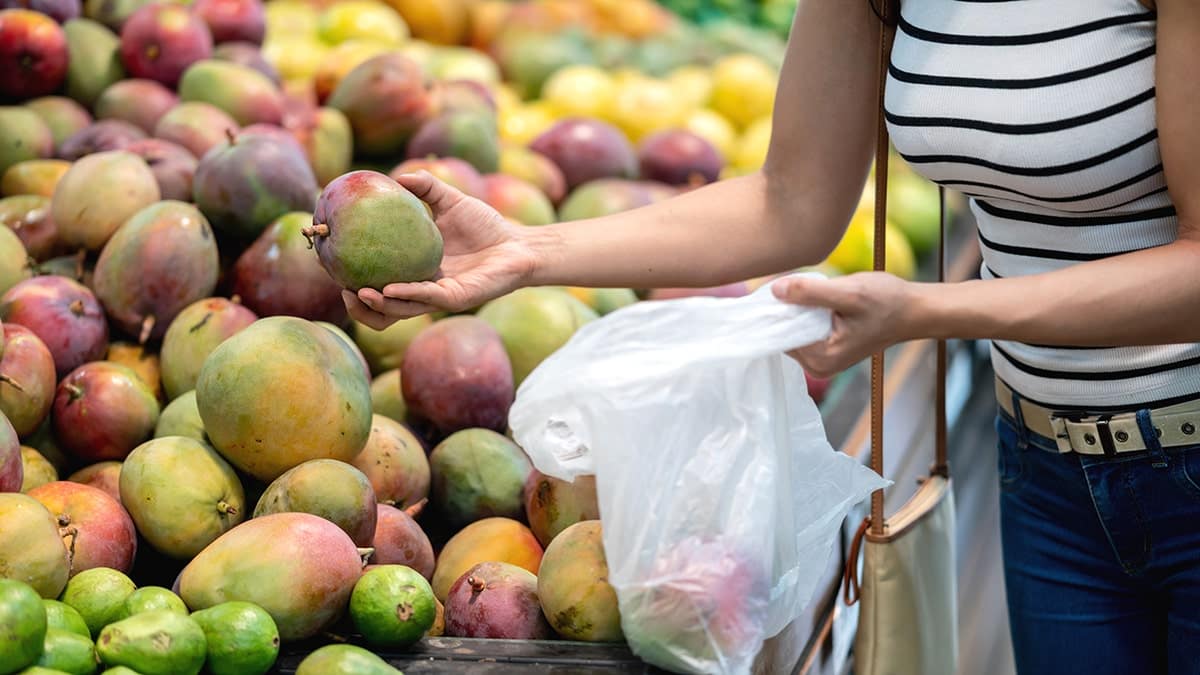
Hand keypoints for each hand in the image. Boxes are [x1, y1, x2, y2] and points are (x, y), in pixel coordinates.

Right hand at [344, 171, 542, 329]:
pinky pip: (426, 300)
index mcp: (415, 269)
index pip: (377, 280)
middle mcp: (423, 288)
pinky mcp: (457, 299)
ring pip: (401, 310)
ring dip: (377, 304)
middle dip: (358, 304)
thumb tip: (397, 176)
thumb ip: (426, 187)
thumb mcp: (450, 201)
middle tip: (342, 286)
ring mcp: (439, 296)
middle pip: (383, 307)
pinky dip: (406, 294)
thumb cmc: (486, 226)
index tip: (333, 263)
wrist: (520, 244)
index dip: (353, 277)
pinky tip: (388, 289)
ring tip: (357, 292)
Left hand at [771, 272, 923, 377]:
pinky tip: (822, 300)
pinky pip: (803, 330)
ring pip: (792, 330)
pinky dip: (807, 313)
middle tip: (805, 285)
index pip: (780, 333)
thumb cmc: (887, 302)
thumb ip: (809, 293)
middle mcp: (818, 367)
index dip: (778, 308)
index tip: (784, 285)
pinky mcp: (826, 351)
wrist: (913, 310)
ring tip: (819, 292)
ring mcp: (821, 361)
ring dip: (798, 309)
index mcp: (821, 359)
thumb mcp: (848, 292)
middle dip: (789, 308)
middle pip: (784, 333)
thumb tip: (774, 291)